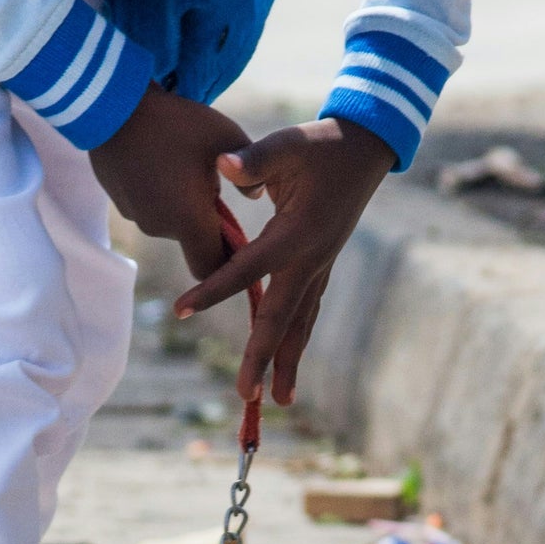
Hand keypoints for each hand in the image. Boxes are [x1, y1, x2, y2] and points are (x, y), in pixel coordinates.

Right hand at [88, 86, 249, 280]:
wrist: (112, 106)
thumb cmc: (176, 121)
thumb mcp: (225, 136)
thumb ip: (252, 171)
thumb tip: (255, 195)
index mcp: (189, 219)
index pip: (212, 269)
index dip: (226, 262)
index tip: (235, 236)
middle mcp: (160, 227)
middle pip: (191, 241)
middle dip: (205, 221)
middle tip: (210, 182)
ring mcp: (136, 216)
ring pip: (169, 223)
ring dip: (180, 205)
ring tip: (181, 165)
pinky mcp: (119, 203)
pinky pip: (149, 208)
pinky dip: (158, 195)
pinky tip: (158, 161)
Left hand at [171, 117, 394, 406]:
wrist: (365, 146)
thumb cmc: (320, 143)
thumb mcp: (287, 144)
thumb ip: (255, 159)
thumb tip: (222, 165)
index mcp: (297, 233)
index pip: (248, 269)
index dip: (213, 289)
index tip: (179, 309)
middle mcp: (312, 259)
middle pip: (282, 317)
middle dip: (263, 356)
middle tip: (245, 395)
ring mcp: (321, 265)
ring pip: (301, 322)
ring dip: (287, 360)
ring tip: (276, 400)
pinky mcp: (322, 264)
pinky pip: (307, 310)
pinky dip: (296, 338)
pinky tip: (288, 363)